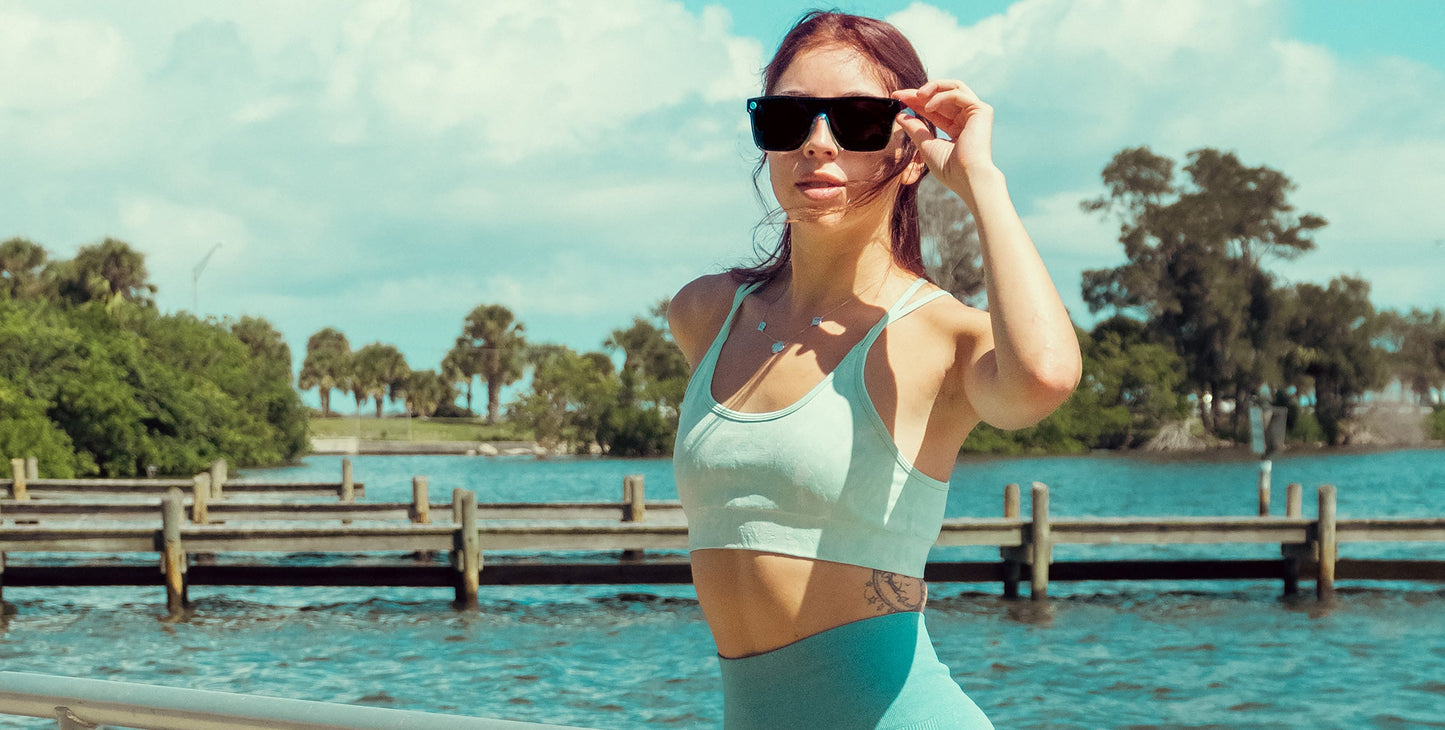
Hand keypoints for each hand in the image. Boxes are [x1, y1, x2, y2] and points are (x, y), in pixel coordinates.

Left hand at [892, 80, 995, 194]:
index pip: (934, 109)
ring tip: (915, 95)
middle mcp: (968, 118)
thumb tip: (900, 115)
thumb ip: (915, 129)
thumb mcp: (926, 145)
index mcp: (957, 128)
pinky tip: (928, 106)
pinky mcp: (982, 110)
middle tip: (899, 95)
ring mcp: (976, 113)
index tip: (897, 99)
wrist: (967, 178)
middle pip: (942, 95)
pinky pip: (957, 94)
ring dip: (932, 87)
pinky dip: (941, 97)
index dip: (915, 102)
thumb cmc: (949, 169)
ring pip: (954, 87)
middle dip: (919, 93)